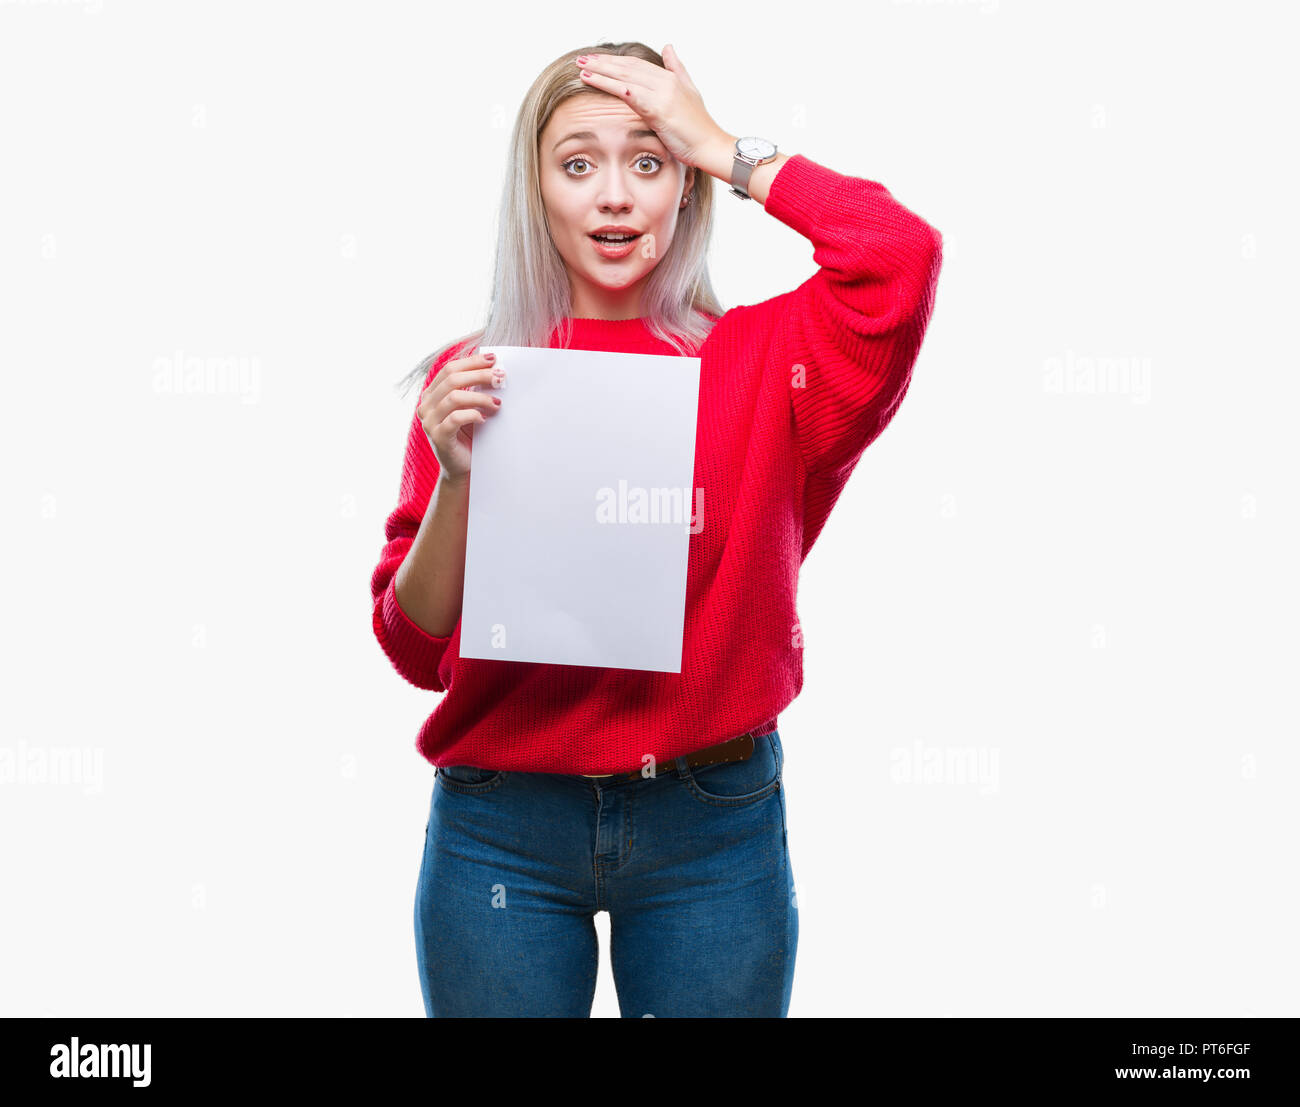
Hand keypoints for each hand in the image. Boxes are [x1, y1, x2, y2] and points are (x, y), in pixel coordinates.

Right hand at [417, 350, 504, 481]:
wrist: (463, 468)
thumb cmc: (469, 436)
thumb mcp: (470, 408)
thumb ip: (473, 390)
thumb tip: (494, 369)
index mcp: (431, 395)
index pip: (449, 369)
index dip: (471, 362)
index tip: (493, 359)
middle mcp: (426, 406)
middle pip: (452, 379)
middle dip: (479, 375)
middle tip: (500, 378)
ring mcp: (429, 422)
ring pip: (454, 397)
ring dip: (480, 397)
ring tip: (497, 403)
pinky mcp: (438, 437)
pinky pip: (455, 418)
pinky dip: (473, 415)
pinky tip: (485, 418)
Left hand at [575, 45, 728, 169]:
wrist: (711, 146)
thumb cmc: (699, 127)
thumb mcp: (689, 92)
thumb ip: (677, 69)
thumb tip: (668, 46)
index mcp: (670, 78)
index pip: (636, 65)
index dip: (615, 61)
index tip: (596, 59)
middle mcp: (665, 82)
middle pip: (627, 67)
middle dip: (603, 63)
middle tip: (581, 59)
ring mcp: (662, 94)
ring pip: (625, 77)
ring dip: (600, 72)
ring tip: (581, 68)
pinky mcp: (659, 109)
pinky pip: (629, 94)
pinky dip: (610, 85)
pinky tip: (594, 81)